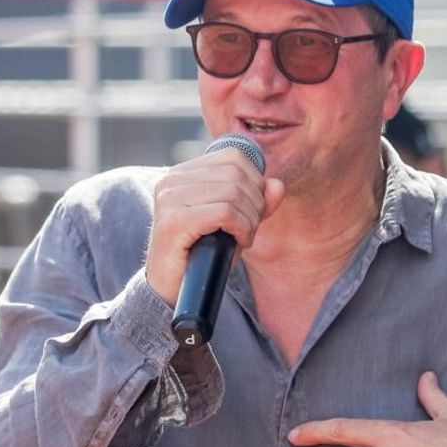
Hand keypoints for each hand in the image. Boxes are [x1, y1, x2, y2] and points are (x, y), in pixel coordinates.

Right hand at [144, 149, 285, 305]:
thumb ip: (257, 201)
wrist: (171, 289)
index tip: (252, 211)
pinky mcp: (173, 222)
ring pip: (233, 193)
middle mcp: (172, 180)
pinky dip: (241, 229)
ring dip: (249, 220)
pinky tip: (238, 243)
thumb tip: (276, 185)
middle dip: (255, 204)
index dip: (254, 182)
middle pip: (236, 174)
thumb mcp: (235, 223)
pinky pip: (224, 213)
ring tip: (242, 239)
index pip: (233, 157)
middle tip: (249, 230)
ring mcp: (169, 199)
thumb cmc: (202, 254)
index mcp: (183, 173)